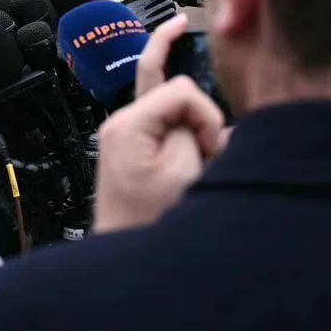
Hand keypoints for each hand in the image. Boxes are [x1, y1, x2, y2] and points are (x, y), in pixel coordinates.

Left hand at [93, 15, 227, 232]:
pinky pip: (164, 122)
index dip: (203, 112)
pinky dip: (186, 134)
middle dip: (195, 104)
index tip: (210, 145)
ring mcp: (124, 132)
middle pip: (163, 78)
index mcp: (128, 122)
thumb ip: (196, 129)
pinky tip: (197, 157)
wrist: (124, 252)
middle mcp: (120, 120)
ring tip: (201, 164)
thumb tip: (206, 115)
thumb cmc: (148, 218)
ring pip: (168, 102)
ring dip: (193, 125)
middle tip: (203, 120)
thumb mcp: (184, 170)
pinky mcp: (133, 145)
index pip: (178, 86)